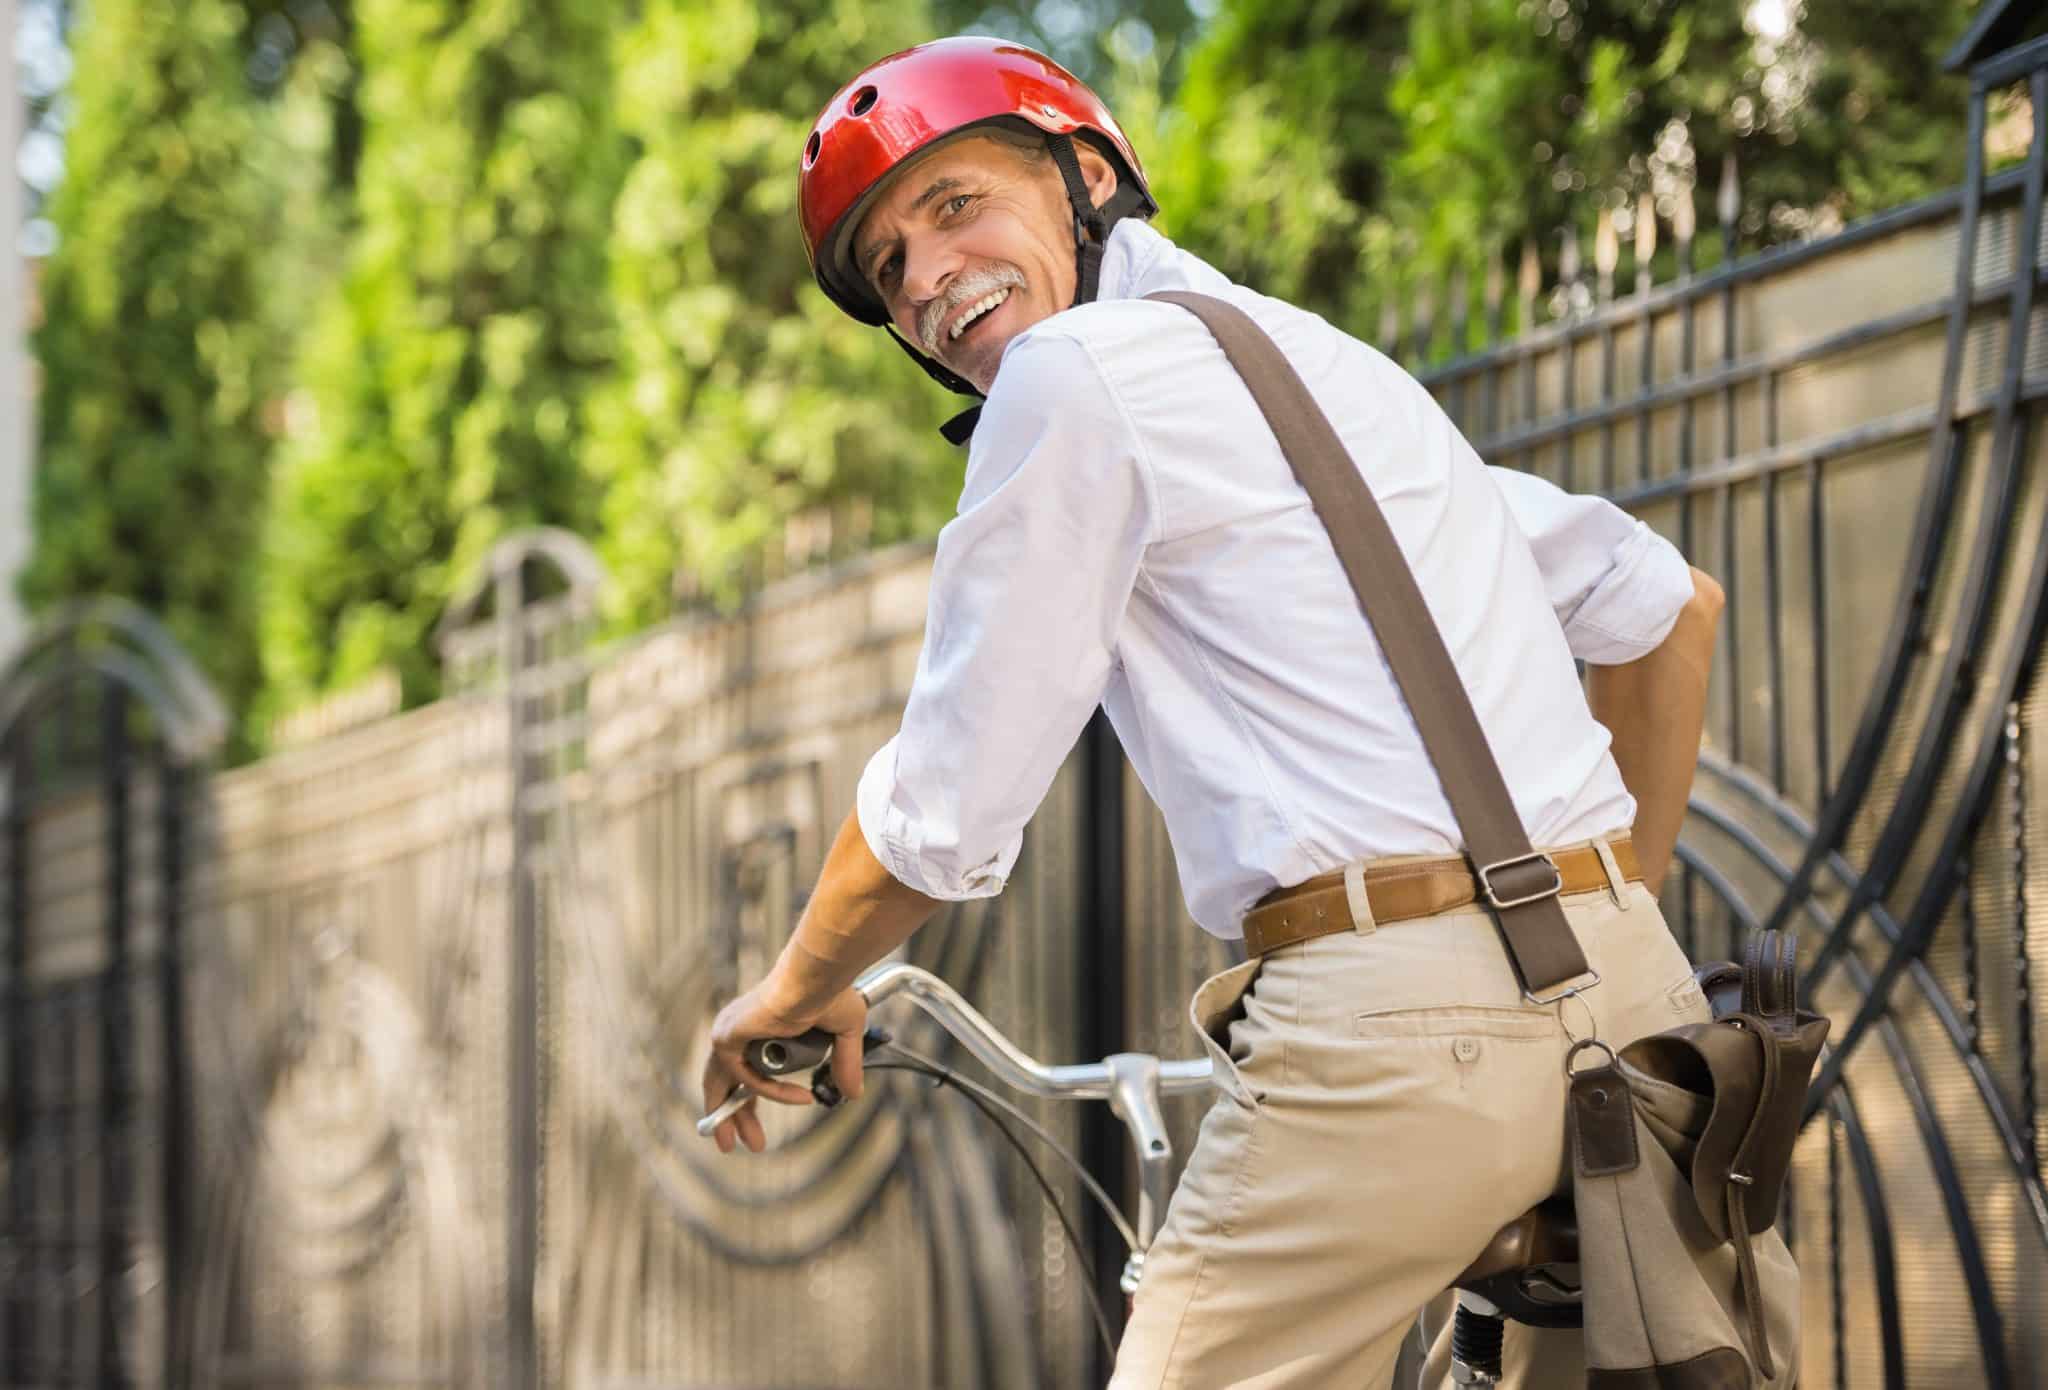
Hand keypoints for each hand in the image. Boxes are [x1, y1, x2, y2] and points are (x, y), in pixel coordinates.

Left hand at [703, 979, 867, 1154]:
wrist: (817, 977)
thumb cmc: (829, 992)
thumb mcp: (842, 1035)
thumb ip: (844, 1065)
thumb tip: (853, 1094)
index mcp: (756, 1027)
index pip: (742, 1072)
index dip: (749, 1100)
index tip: (758, 1129)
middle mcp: (737, 1030)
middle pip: (723, 1084)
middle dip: (732, 1119)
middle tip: (742, 1146)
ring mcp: (729, 1033)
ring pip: (721, 1085)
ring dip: (733, 1118)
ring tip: (749, 1145)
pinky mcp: (727, 1038)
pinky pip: (746, 1077)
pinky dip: (771, 1091)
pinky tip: (801, 1097)